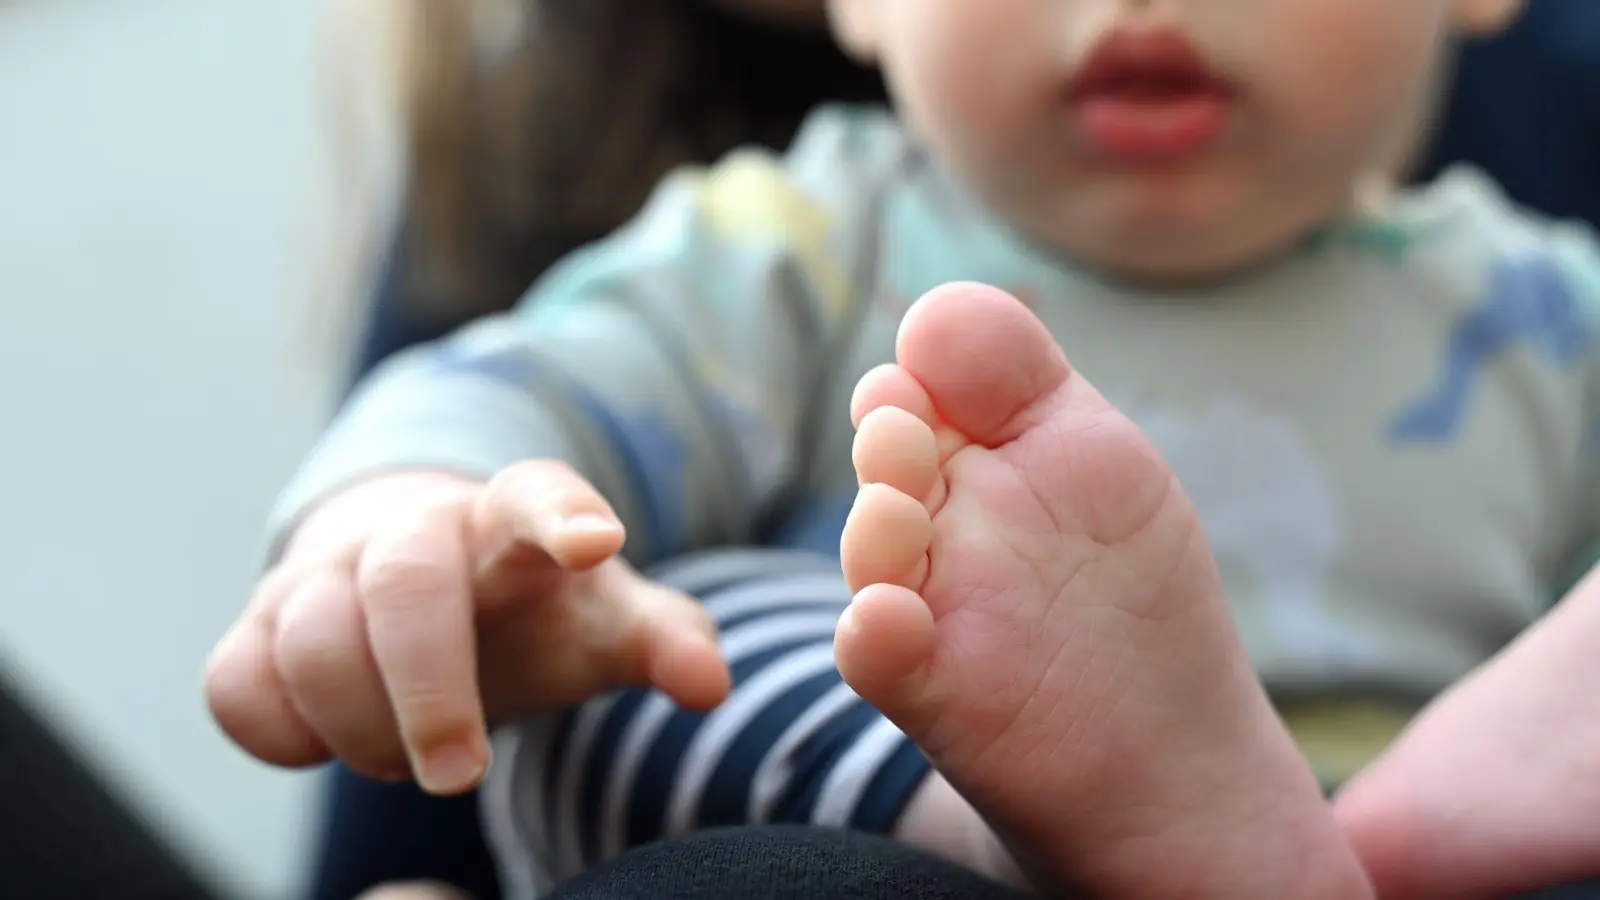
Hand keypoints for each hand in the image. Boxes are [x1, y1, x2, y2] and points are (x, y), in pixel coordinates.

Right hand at [204, 462, 729, 793]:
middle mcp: (413, 534)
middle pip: (406, 582)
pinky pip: (237, 683)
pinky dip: (279, 731)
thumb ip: (664, 642)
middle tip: (457, 775)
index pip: (538, 495)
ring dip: (360, 724)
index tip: (595, 543)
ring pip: (312, 637)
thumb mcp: (603, 621)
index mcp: (513, 522)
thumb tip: (710, 685)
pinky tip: (327, 743)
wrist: (418, 589)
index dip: (562, 515)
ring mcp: (327, 574)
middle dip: (428, 689)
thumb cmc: (527, 610)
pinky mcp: (259, 626)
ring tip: (407, 759)